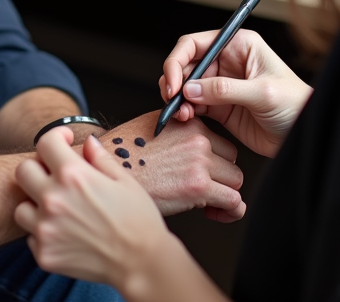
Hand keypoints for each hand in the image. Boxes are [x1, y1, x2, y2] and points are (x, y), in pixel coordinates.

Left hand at [14, 127, 184, 288]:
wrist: (142, 263)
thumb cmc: (139, 220)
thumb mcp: (124, 180)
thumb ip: (100, 158)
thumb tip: (87, 142)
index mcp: (73, 175)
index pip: (45, 143)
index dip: (56, 137)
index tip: (64, 141)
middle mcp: (53, 200)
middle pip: (23, 171)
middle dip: (38, 168)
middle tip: (55, 176)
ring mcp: (45, 229)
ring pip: (21, 208)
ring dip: (35, 205)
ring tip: (58, 210)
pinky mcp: (45, 254)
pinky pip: (30, 237)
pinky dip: (43, 234)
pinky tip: (65, 233)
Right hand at [96, 111, 244, 220]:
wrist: (104, 173)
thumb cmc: (121, 156)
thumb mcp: (153, 129)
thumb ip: (178, 133)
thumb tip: (190, 146)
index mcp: (188, 124)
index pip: (220, 143)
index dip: (214, 162)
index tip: (203, 174)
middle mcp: (198, 139)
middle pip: (232, 161)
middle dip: (221, 179)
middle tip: (204, 191)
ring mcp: (200, 162)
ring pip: (235, 181)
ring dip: (224, 195)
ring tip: (208, 205)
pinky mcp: (199, 186)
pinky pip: (234, 202)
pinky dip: (228, 212)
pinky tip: (212, 214)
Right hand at [159, 28, 311, 157]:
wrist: (305, 133)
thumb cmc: (296, 105)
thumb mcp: (262, 93)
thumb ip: (225, 90)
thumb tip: (190, 89)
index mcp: (239, 46)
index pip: (195, 44)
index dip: (178, 60)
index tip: (172, 80)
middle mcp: (227, 62)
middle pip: (186, 65)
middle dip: (174, 82)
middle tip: (173, 99)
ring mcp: (221, 85)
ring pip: (186, 87)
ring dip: (178, 99)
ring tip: (181, 114)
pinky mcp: (220, 107)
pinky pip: (193, 105)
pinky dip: (185, 111)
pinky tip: (186, 118)